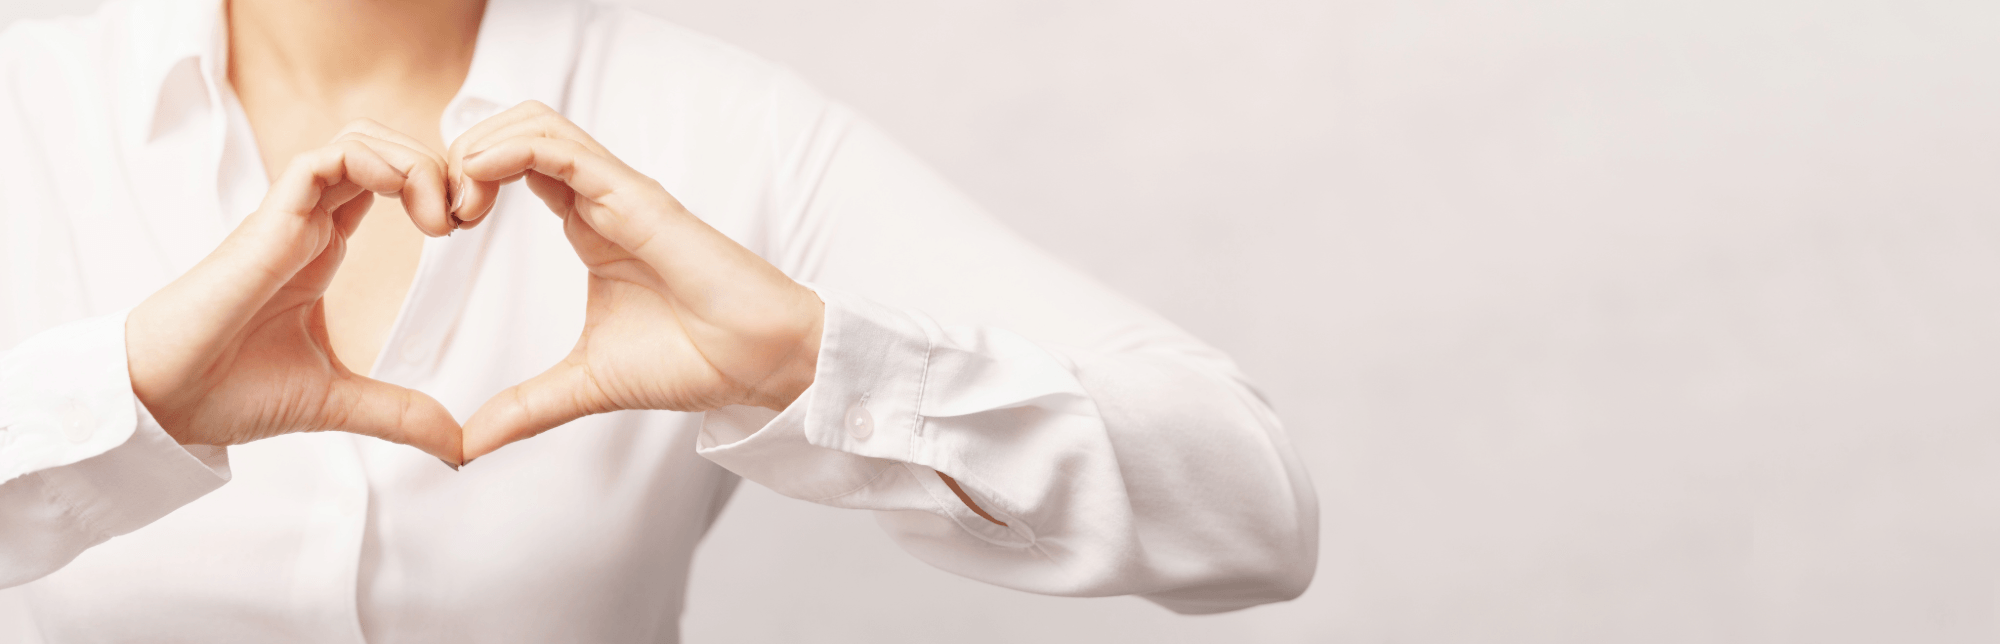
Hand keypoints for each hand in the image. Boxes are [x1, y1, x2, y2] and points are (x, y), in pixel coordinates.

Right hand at [126, 120, 464, 465]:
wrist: (167, 402)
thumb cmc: (229, 390)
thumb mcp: (338, 401)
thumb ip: (400, 415)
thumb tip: (459, 447)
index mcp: (322, 249)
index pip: (385, 183)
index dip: (434, 188)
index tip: (467, 227)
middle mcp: (309, 224)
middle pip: (380, 149)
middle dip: (437, 166)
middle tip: (468, 215)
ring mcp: (289, 218)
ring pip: (358, 140)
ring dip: (413, 160)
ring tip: (443, 215)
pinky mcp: (270, 220)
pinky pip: (325, 158)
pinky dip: (375, 163)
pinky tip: (408, 201)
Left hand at [447, 101, 823, 461]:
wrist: (759, 362)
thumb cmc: (695, 360)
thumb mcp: (585, 385)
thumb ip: (526, 407)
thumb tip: (467, 446)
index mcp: (587, 225)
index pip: (513, 165)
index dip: (466, 180)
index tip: (442, 230)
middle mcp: (600, 198)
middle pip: (515, 127)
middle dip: (461, 153)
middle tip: (441, 215)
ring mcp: (617, 192)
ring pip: (534, 123)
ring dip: (479, 148)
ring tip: (458, 204)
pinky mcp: (635, 198)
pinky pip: (560, 149)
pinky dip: (509, 152)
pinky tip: (479, 184)